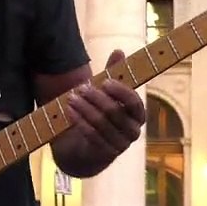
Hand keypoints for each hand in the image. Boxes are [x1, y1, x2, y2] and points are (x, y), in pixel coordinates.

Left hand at [64, 50, 147, 164]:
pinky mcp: (105, 155)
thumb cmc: (100, 114)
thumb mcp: (106, 94)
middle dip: (96, 98)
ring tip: (70, 98)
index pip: (134, 102)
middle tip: (80, 88)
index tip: (104, 82)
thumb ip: (113, 74)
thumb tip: (119, 50)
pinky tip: (69, 111)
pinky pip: (92, 136)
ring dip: (84, 109)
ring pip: (101, 124)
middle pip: (115, 112)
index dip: (120, 92)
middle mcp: (133, 131)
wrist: (85, 147)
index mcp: (137, 114)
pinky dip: (79, 121)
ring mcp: (120, 145)